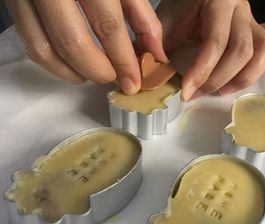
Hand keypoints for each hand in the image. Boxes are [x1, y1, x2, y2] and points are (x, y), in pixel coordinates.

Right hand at [6, 0, 166, 93]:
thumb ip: (142, 17)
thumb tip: (156, 55)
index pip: (107, 25)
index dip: (123, 60)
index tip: (133, 82)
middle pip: (73, 43)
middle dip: (99, 71)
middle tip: (114, 77)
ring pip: (47, 50)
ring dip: (76, 72)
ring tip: (97, 74)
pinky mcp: (15, 5)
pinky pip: (32, 46)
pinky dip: (56, 66)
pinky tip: (75, 69)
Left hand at [157, 0, 264, 100]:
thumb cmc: (175, 12)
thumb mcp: (163, 26)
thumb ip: (158, 47)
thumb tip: (155, 76)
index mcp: (216, 1)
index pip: (215, 42)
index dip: (201, 71)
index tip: (186, 92)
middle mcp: (240, 7)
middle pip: (242, 50)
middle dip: (219, 79)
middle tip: (199, 93)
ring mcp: (251, 17)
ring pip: (263, 49)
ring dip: (245, 76)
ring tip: (223, 91)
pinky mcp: (257, 26)